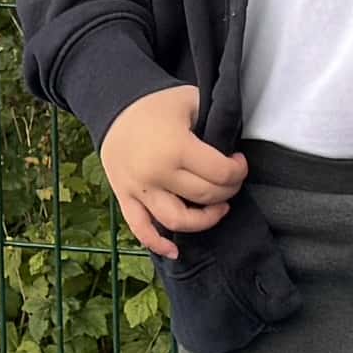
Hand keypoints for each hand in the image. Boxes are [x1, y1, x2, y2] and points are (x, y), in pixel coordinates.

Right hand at [98, 84, 243, 260]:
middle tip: (230, 180)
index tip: (238, 162)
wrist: (113, 106)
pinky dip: (157, 243)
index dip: (238, 170)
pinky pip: (141, 229)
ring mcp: (139, 190)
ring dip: (205, 220)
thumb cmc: (157, 103)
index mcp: (176, 147)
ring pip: (179, 220)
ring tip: (218, 209)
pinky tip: (175, 251)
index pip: (221, 173)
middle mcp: (157, 174)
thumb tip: (232, 148)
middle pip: (206, 196)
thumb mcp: (191, 100)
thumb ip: (214, 122)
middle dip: (227, 191)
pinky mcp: (125, 198)